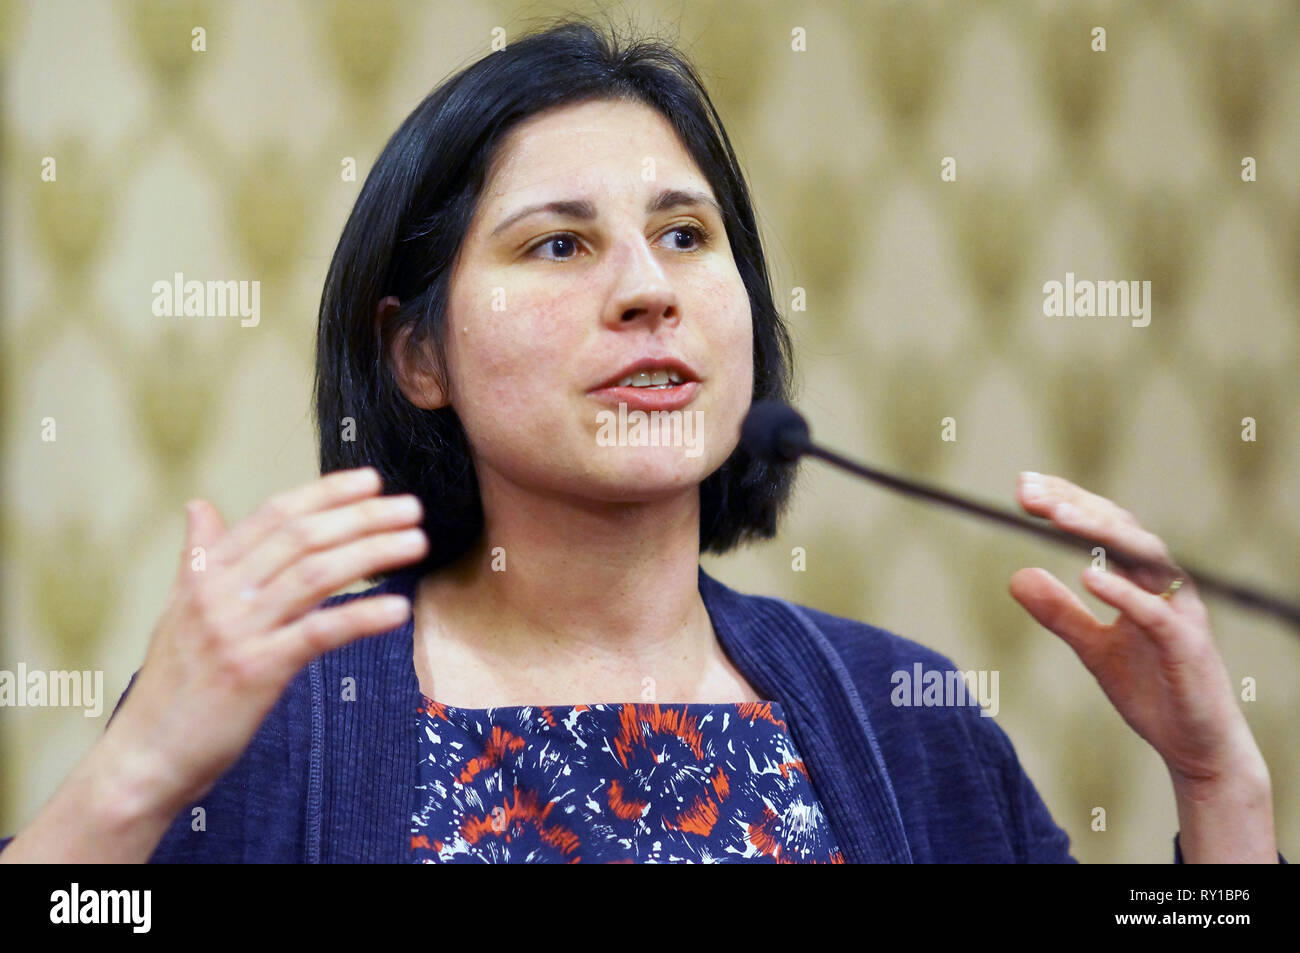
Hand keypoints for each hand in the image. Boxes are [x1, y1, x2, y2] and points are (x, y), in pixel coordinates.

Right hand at [108, 467, 428, 812]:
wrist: (145, 756)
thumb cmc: (171, 688)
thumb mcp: (178, 611)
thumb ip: (198, 558)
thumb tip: (199, 506)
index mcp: (206, 575)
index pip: (273, 516)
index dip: (325, 494)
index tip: (370, 480)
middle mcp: (221, 594)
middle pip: (302, 537)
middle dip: (362, 517)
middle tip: (410, 508)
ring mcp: (239, 631)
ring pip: (315, 574)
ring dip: (372, 553)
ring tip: (415, 543)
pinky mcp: (257, 671)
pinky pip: (319, 633)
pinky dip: (362, 616)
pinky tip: (398, 609)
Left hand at [1007, 472, 1276, 861]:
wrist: (1196, 747)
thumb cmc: (1152, 691)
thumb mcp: (1093, 648)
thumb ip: (1060, 612)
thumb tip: (1016, 575)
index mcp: (1145, 580)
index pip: (1106, 525)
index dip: (1068, 501)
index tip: (1023, 485)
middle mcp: (1167, 587)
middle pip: (1122, 528)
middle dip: (1074, 505)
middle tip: (1026, 490)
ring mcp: (1181, 614)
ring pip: (1144, 556)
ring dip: (1099, 532)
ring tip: (1056, 516)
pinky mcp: (1187, 647)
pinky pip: (1156, 613)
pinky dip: (1123, 591)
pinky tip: (1088, 575)